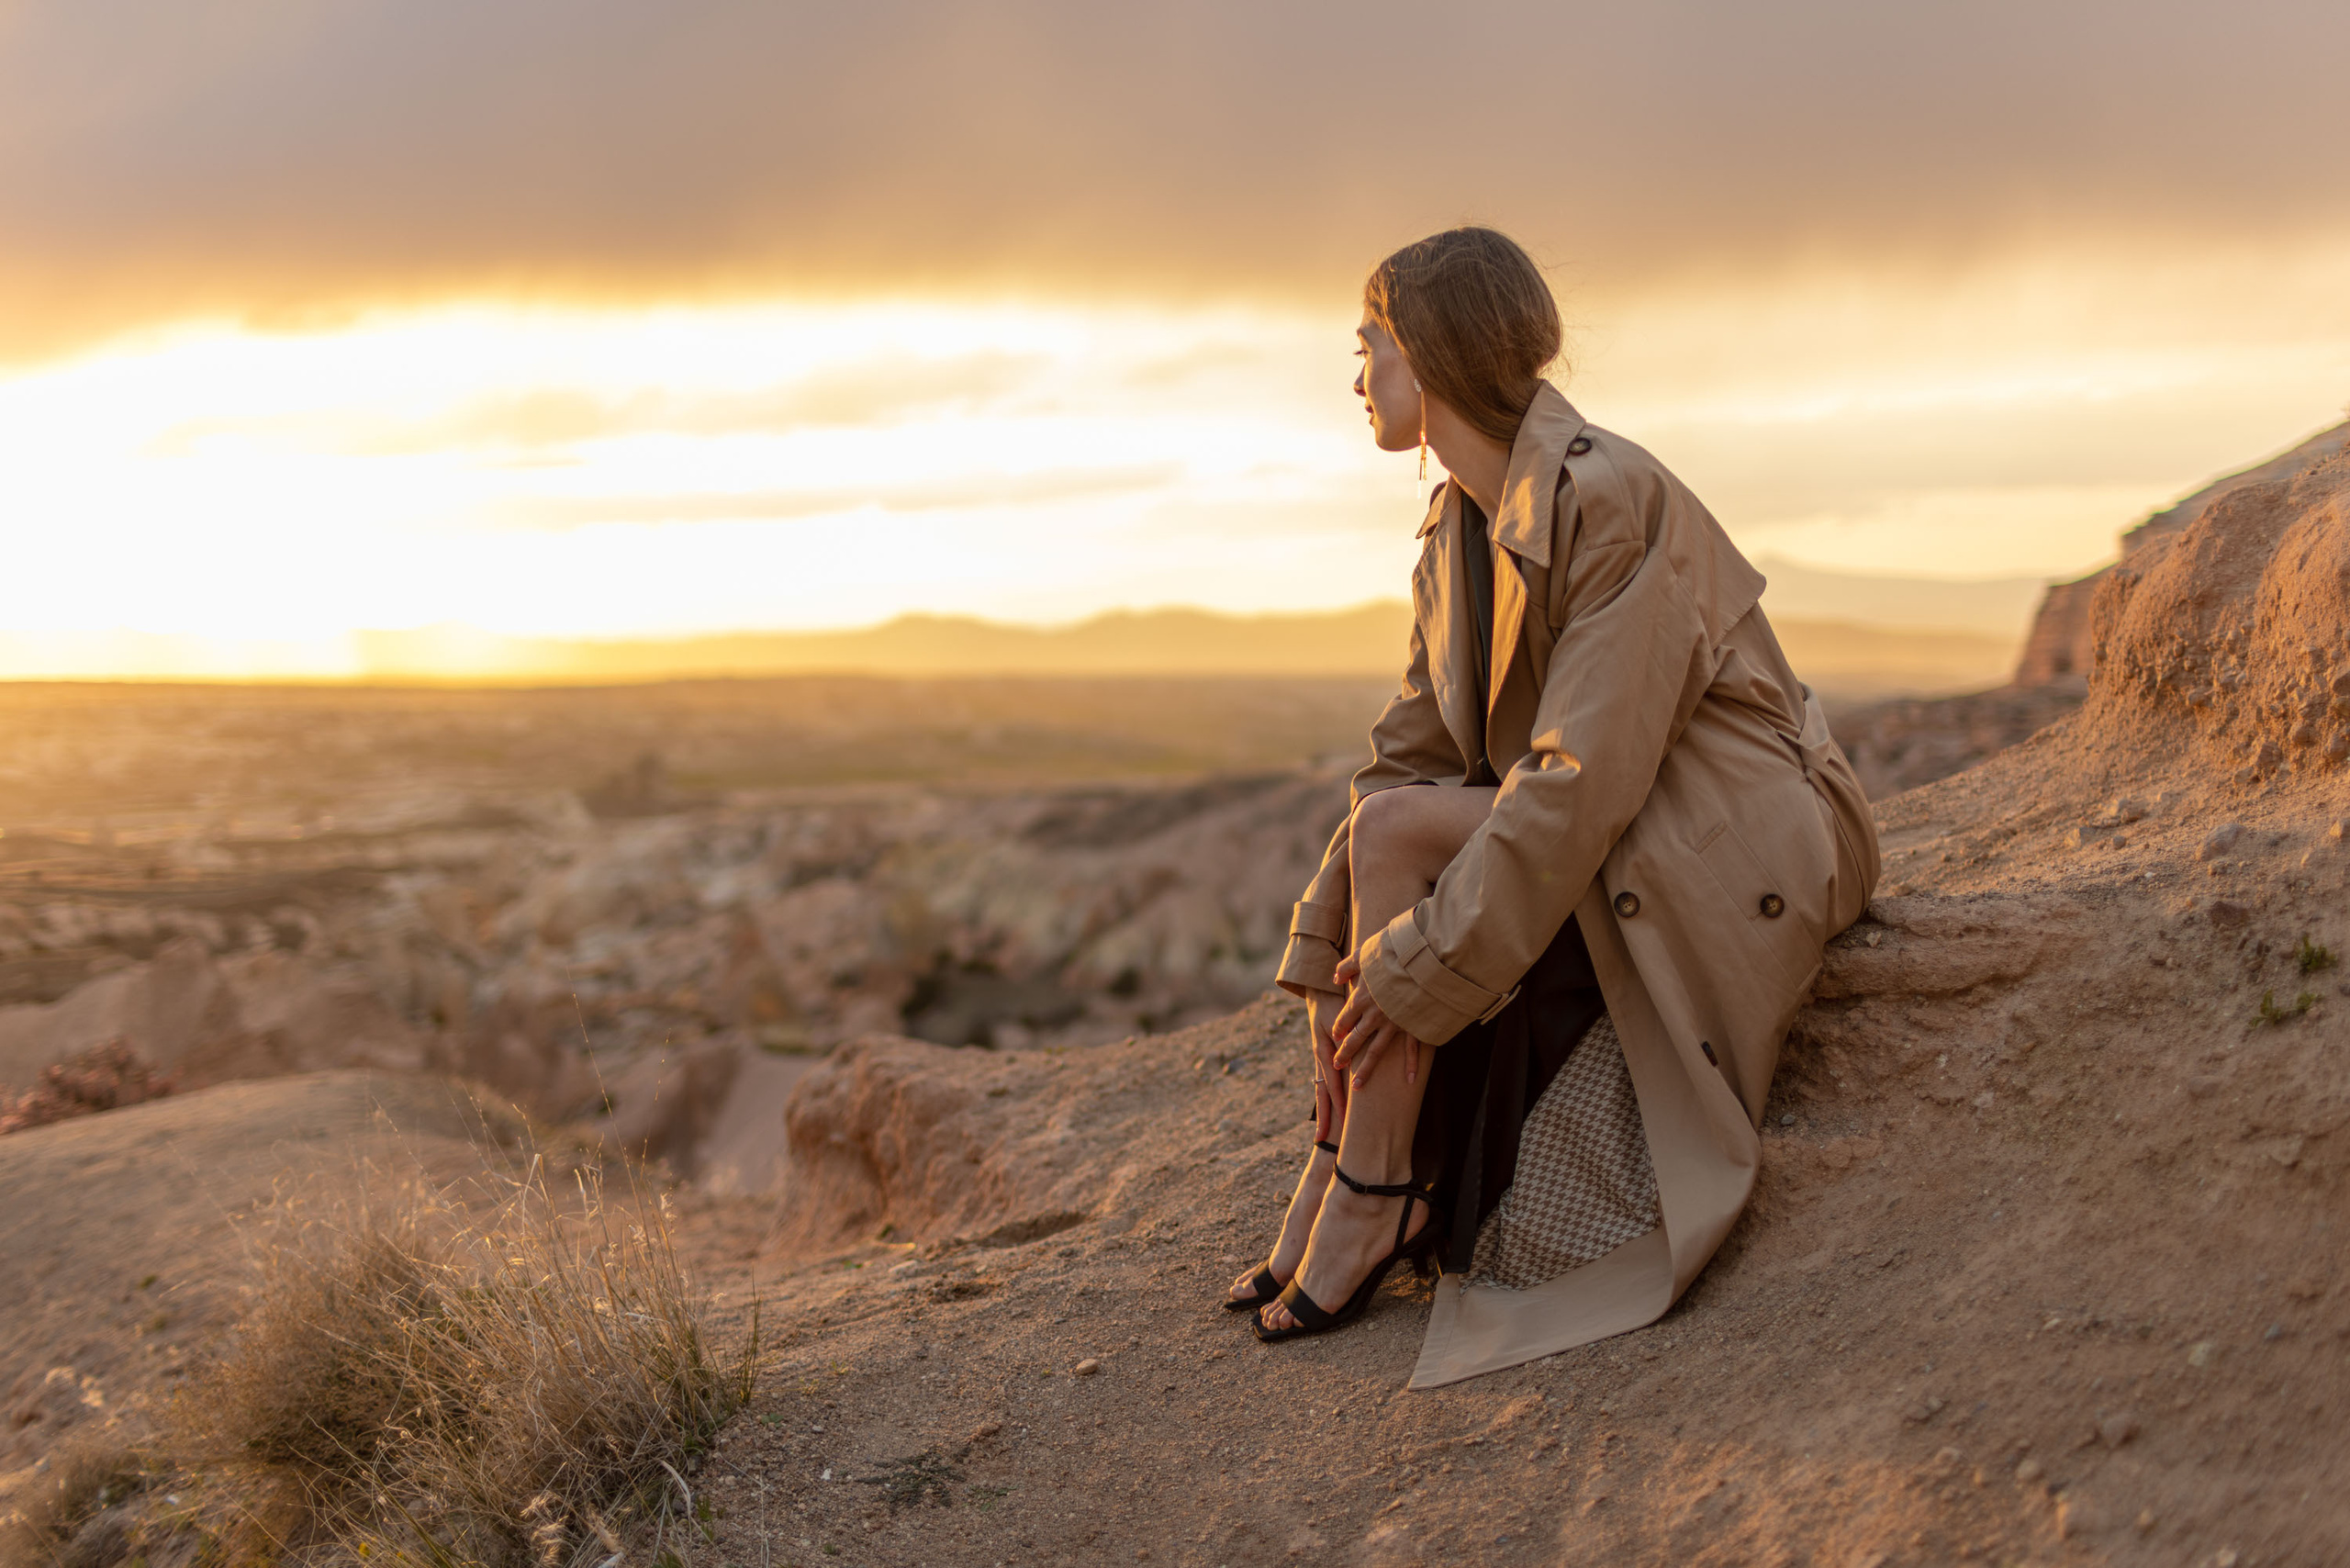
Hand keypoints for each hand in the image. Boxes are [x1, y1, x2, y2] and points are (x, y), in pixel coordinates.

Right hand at [1306, 988, 1346, 1142]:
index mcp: (1323, 1052)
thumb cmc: (1333, 1002)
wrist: (1320, 991)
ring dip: (1324, 1111)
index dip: (1338, 1103)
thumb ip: (1343, 1036)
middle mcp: (1320, 1059)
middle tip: (1322, 1140)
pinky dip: (1327, 1097)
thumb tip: (1345, 1054)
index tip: (1343, 1121)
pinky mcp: (1324, 1057)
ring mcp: (1320, 1059)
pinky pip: (1325, 1081)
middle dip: (1324, 1117)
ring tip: (1323, 1133)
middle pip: (1322, 1094)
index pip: (1331, 1084)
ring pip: (1322, 1090)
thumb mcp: (1337, 1017)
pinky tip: (1330, 1109)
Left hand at [1331, 954, 1421, 1089]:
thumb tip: (1335, 977)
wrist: (1423, 961)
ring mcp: (1394, 1024)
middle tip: (1337, 1066)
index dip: (1339, 1028)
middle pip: (1355, 1038)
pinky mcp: (1413, 1026)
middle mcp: (1374, 1015)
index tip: (1335, 1037)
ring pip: (1376, 1051)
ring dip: (1366, 1069)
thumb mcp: (1365, 954)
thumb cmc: (1393, 954)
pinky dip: (1411, 1065)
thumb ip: (1348, 966)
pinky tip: (1410, 1080)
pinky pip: (1411, 1050)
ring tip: (1357, 1086)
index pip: (1345, 1018)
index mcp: (1362, 998)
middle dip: (1345, 1053)